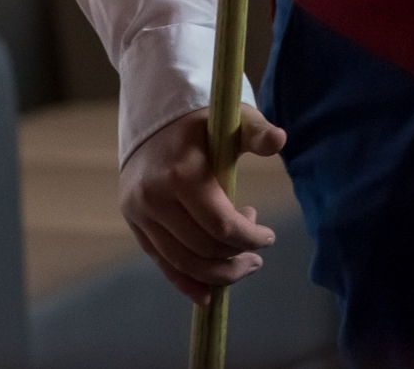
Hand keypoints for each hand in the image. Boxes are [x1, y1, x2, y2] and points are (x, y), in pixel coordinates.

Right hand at [119, 104, 286, 303]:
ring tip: (243, 266)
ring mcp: (140, 214)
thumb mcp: (233, 120)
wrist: (154, 122)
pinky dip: (185, 281)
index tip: (269, 237)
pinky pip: (161, 262)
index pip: (221, 225)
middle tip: (258, 253)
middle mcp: (155, 198)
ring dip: (216, 274)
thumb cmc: (203, 124)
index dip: (250, 238)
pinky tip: (208, 293)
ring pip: (181, 262)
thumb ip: (257, 131)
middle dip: (236, 257)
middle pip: (202, 248)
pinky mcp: (134, 224)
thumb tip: (280, 140)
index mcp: (182, 175)